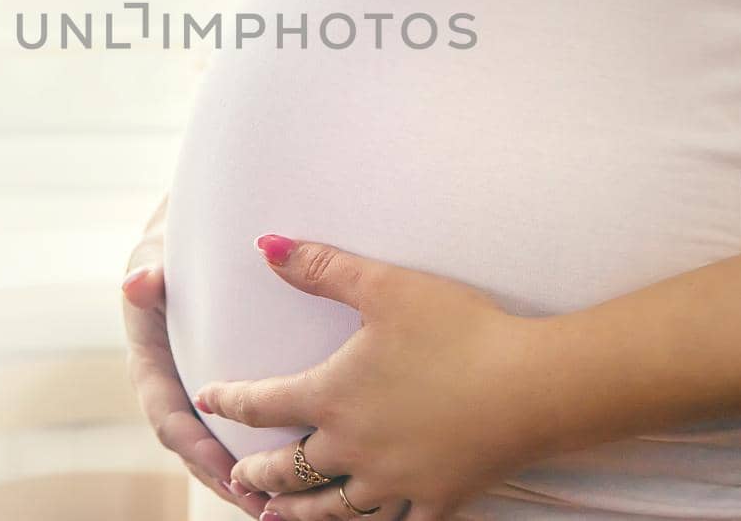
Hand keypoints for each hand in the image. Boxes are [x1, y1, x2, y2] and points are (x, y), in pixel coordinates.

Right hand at [122, 229, 269, 517]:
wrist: (191, 238)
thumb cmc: (174, 247)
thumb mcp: (158, 253)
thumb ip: (149, 271)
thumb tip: (137, 282)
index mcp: (151, 368)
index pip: (169, 420)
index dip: (197, 449)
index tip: (227, 472)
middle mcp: (173, 390)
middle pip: (197, 453)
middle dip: (229, 483)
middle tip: (263, 507)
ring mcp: (199, 399)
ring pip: (222, 453)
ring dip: (252, 484)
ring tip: (288, 510)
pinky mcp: (225, 399)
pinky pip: (245, 436)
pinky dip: (271, 462)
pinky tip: (307, 481)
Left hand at [192, 236, 544, 520]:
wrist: (531, 385)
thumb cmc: (459, 329)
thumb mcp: (384, 286)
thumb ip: (321, 267)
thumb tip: (265, 246)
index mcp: (332, 397)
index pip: (263, 404)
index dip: (230, 401)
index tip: (209, 400)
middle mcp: (353, 449)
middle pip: (289, 469)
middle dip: (258, 473)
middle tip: (237, 476)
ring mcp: (395, 481)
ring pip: (333, 509)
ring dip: (299, 514)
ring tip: (275, 518)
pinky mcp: (437, 499)